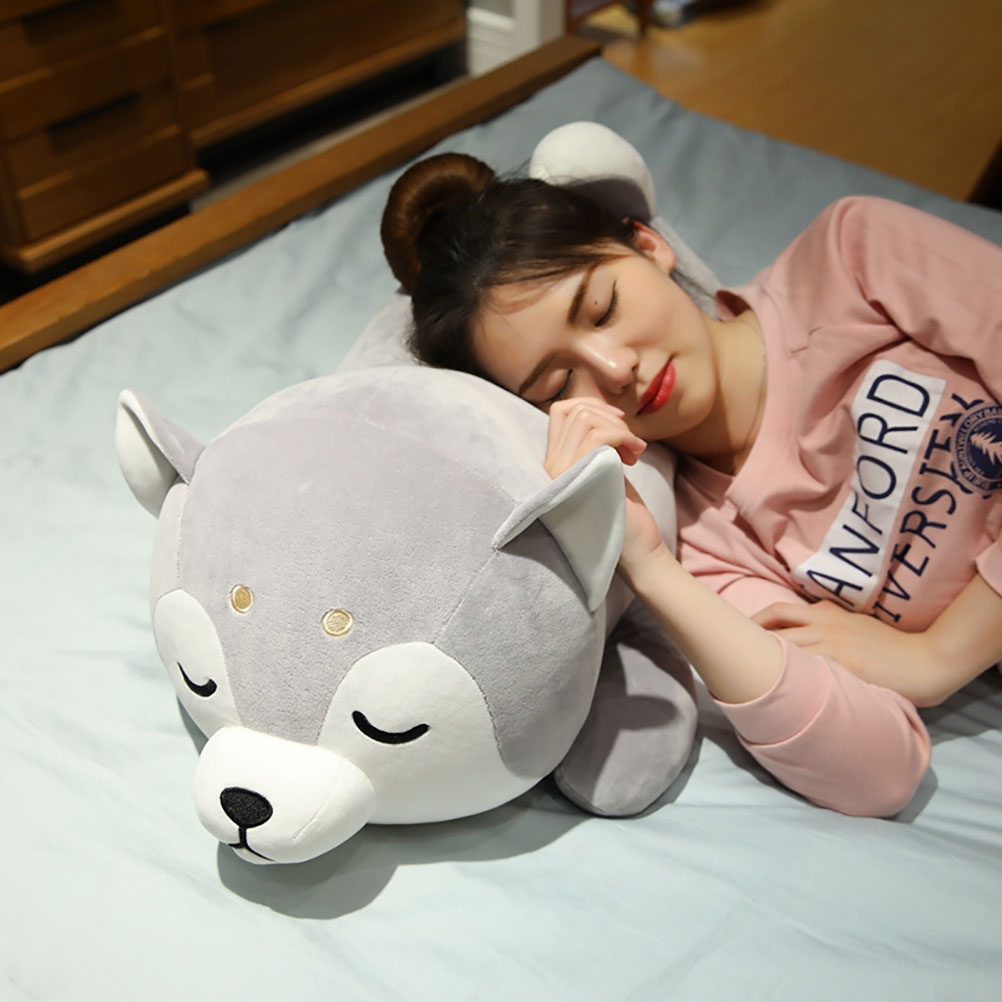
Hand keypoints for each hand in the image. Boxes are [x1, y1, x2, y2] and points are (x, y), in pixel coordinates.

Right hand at [543, 398, 668, 577]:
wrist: (636, 551)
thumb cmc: (624, 513)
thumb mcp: (604, 469)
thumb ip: (595, 444)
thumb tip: (602, 410)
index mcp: (553, 465)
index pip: (558, 413)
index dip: (591, 405)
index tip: (618, 421)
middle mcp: (548, 469)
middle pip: (572, 411)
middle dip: (609, 416)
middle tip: (631, 442)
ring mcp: (560, 475)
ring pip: (584, 419)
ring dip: (619, 428)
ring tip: (635, 451)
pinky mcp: (579, 479)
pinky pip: (597, 436)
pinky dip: (623, 436)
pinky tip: (635, 456)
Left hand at [752, 600, 935, 705]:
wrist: (924, 661)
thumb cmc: (888, 645)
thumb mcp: (854, 623)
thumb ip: (826, 620)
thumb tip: (799, 623)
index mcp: (825, 614)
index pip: (778, 611)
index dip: (752, 622)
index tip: (734, 634)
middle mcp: (824, 627)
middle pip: (774, 631)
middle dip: (748, 644)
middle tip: (728, 659)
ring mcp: (834, 648)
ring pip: (787, 652)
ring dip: (764, 665)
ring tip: (742, 678)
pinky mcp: (846, 669)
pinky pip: (810, 673)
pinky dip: (791, 681)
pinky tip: (776, 695)